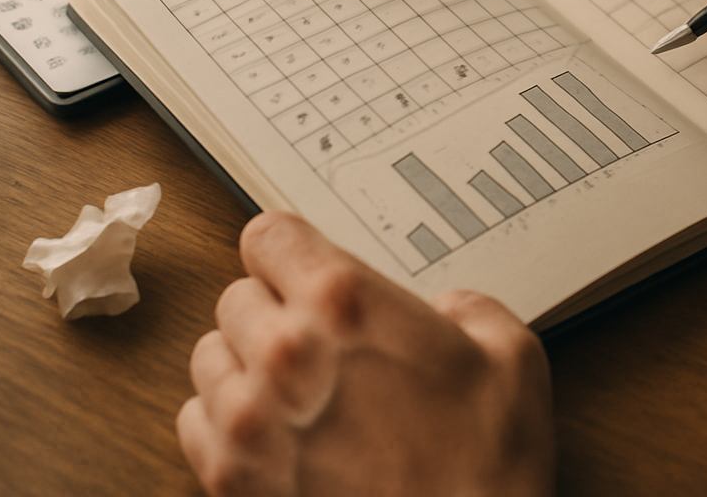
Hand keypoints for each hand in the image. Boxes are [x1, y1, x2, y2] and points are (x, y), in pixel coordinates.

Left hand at [177, 211, 554, 496]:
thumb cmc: (487, 469)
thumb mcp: (512, 356)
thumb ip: (470, 308)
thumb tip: (447, 310)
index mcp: (344, 304)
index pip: (267, 235)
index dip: (289, 250)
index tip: (301, 265)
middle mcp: (284, 353)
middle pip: (236, 296)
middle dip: (274, 311)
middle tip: (319, 339)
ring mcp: (250, 420)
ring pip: (208, 356)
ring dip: (243, 364)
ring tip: (294, 386)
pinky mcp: (232, 479)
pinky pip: (193, 420)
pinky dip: (223, 419)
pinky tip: (271, 429)